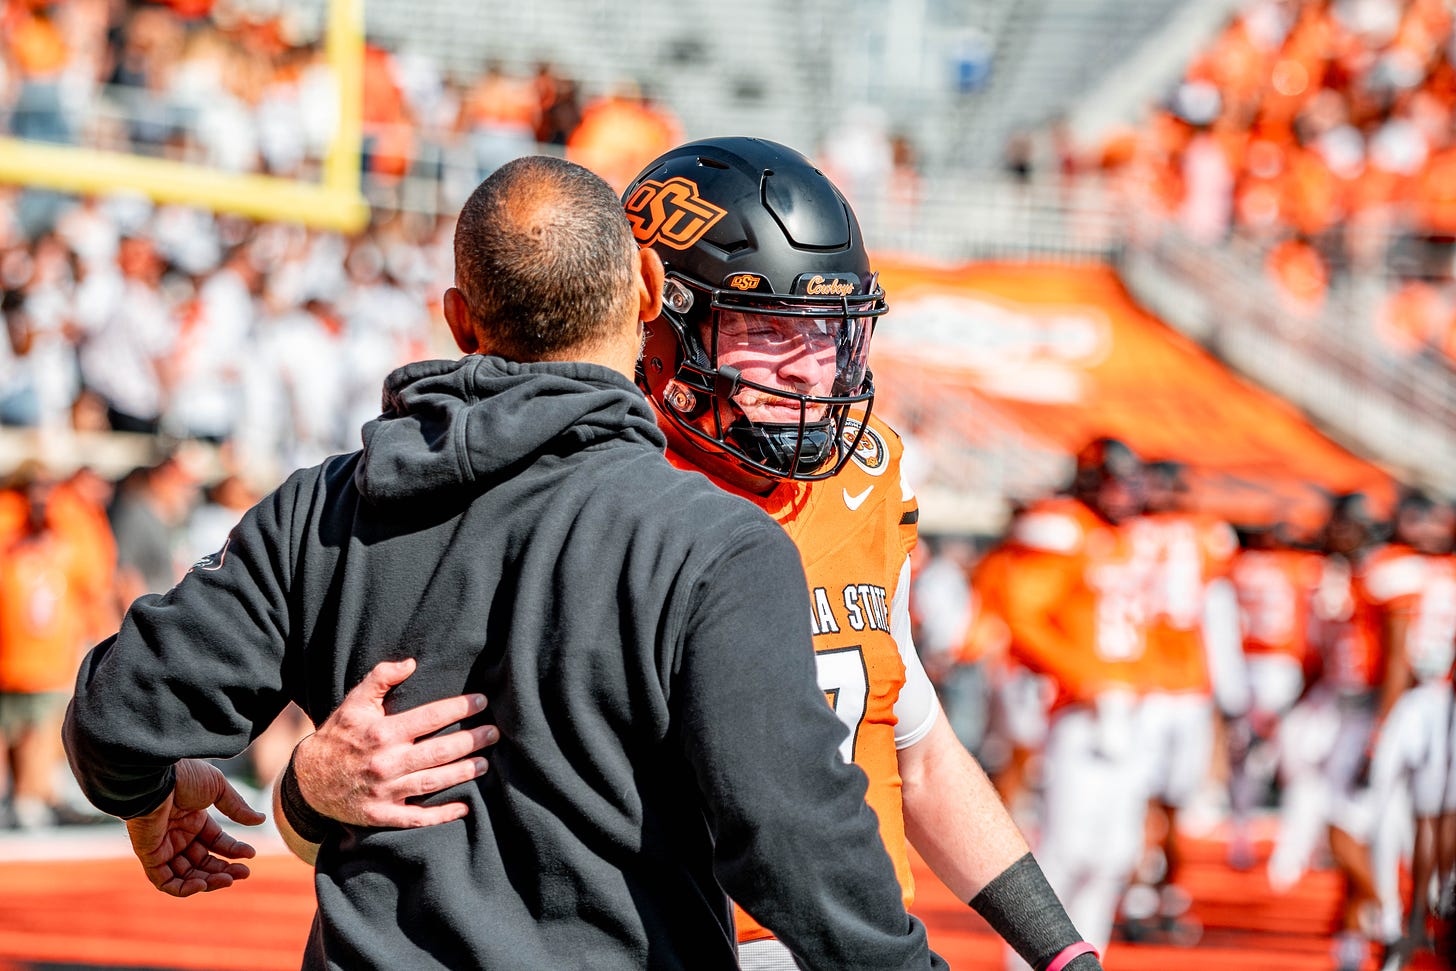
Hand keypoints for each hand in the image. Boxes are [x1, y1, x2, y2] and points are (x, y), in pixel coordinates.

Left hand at [125, 758, 265, 896]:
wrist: (156, 777)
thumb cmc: (185, 777)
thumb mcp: (218, 788)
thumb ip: (237, 807)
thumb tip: (259, 820)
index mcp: (194, 819)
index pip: (216, 842)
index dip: (233, 850)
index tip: (251, 854)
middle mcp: (178, 835)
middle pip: (203, 862)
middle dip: (224, 870)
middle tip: (243, 874)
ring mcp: (163, 846)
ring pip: (186, 875)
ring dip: (208, 881)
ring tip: (227, 880)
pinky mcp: (149, 856)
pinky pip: (165, 880)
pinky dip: (183, 888)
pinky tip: (202, 884)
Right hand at [293, 658, 497, 828]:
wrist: (308, 780)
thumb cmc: (338, 736)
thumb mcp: (354, 702)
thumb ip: (380, 678)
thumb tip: (411, 664)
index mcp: (382, 733)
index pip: (430, 717)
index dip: (460, 708)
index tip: (482, 701)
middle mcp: (386, 762)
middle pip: (439, 751)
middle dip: (471, 741)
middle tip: (495, 733)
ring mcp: (385, 792)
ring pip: (433, 782)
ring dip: (463, 773)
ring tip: (486, 763)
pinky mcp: (382, 815)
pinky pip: (417, 818)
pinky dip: (442, 815)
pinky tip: (465, 807)